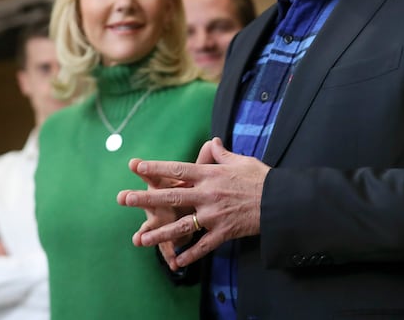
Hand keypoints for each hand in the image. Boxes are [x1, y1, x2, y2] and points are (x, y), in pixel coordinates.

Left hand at [117, 137, 269, 268]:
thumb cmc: (260, 177)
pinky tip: (176, 262)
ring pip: (182, 225)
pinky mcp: (224, 232)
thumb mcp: (240, 160)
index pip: (178, 169)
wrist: (280, 201)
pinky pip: (204, 246)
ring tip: (140, 239)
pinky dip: (190, 255)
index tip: (136, 165)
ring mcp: (214, 215)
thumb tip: (212, 142)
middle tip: (123, 199)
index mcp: (211, 174)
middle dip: (145, 199)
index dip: (156, 167)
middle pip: (172, 196)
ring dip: (159, 233)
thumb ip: (221, 154)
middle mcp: (208, 194)